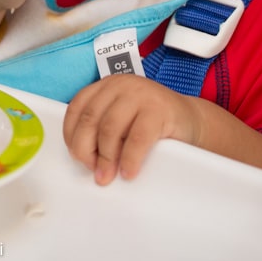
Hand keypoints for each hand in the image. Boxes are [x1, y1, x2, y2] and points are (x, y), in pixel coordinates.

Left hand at [63, 74, 200, 184]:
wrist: (189, 119)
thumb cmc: (151, 123)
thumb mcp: (121, 119)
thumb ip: (101, 128)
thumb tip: (83, 157)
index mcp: (106, 86)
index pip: (77, 108)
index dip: (72, 135)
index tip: (78, 156)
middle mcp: (120, 85)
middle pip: (90, 119)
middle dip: (86, 150)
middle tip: (95, 171)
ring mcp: (140, 94)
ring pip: (110, 128)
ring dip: (105, 157)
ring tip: (108, 175)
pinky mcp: (159, 108)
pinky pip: (137, 138)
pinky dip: (129, 159)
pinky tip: (129, 171)